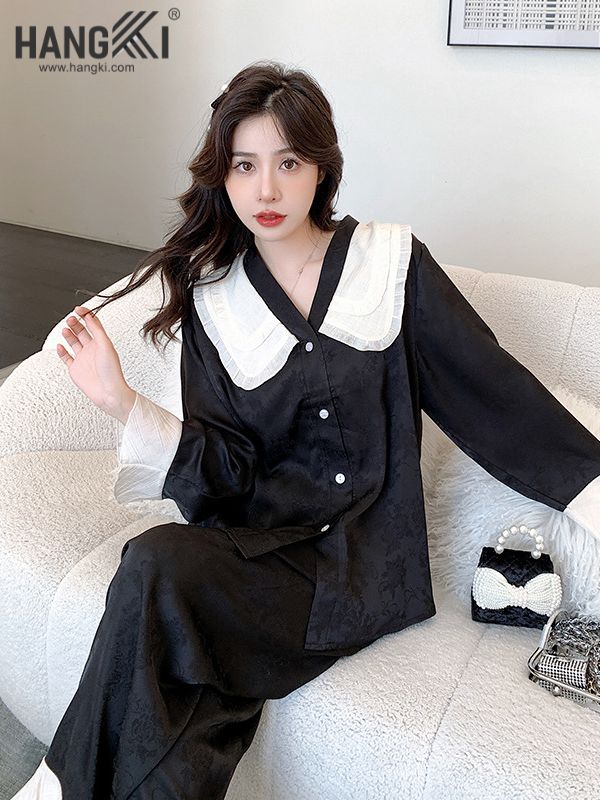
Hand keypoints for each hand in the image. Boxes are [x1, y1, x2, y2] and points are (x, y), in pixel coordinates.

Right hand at [56, 305, 135, 421]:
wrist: (109, 392)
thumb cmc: (112, 372)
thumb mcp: (106, 345)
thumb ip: (97, 330)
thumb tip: (90, 316)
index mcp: (101, 342)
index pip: (93, 324)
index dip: (86, 315)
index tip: (78, 309)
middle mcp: (92, 349)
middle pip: (81, 331)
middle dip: (75, 323)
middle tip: (71, 319)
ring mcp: (83, 358)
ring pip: (73, 342)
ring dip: (69, 334)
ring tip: (66, 329)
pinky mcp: (75, 368)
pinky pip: (66, 357)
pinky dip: (61, 351)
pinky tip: (60, 345)